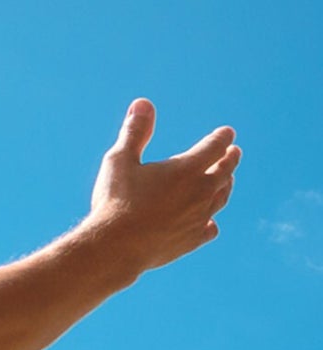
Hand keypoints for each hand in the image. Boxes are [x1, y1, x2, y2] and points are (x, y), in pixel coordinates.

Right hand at [85, 97, 241, 276]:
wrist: (116, 246)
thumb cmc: (115, 200)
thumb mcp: (120, 160)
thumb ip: (135, 132)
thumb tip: (143, 103)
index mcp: (187, 168)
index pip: (214, 147)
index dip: (222, 137)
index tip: (227, 132)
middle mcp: (201, 192)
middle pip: (225, 171)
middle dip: (231, 159)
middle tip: (234, 152)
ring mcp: (200, 217)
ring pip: (221, 198)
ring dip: (225, 186)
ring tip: (225, 181)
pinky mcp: (192, 239)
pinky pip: (210, 227)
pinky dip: (211, 220)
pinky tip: (208, 221)